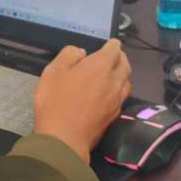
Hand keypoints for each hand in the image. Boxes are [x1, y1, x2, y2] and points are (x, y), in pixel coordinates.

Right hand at [33, 39, 132, 163]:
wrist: (65, 138)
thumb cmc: (56, 100)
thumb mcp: (54, 70)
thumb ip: (69, 55)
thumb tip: (81, 52)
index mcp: (101, 65)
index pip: (114, 49)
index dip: (112, 44)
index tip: (109, 43)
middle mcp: (114, 80)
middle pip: (125, 64)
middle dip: (120, 57)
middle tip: (113, 56)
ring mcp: (117, 99)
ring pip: (127, 81)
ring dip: (122, 73)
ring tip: (113, 73)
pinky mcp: (115, 114)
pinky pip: (122, 96)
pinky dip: (118, 89)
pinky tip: (110, 92)